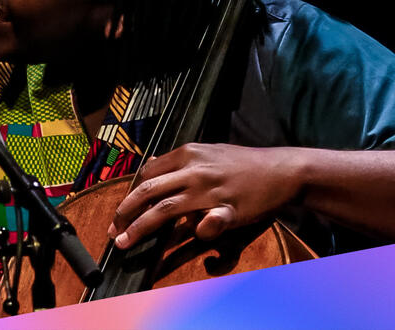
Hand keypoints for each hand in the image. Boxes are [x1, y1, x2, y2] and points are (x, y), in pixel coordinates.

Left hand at [107, 143, 302, 248]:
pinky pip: (207, 223)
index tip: (122, 211)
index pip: (147, 174)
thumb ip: (179, 160)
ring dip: (140, 228)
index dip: (130, 194)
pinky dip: (196, 233)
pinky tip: (188, 241)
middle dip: (125, 213)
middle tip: (113, 231)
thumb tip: (152, 163)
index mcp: (187, 154)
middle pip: (148, 192)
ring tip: (125, 242)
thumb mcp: (207, 151)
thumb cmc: (243, 163)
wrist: (281, 169)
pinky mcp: (229, 209)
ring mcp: (210, 190)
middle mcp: (194, 170)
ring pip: (165, 209)